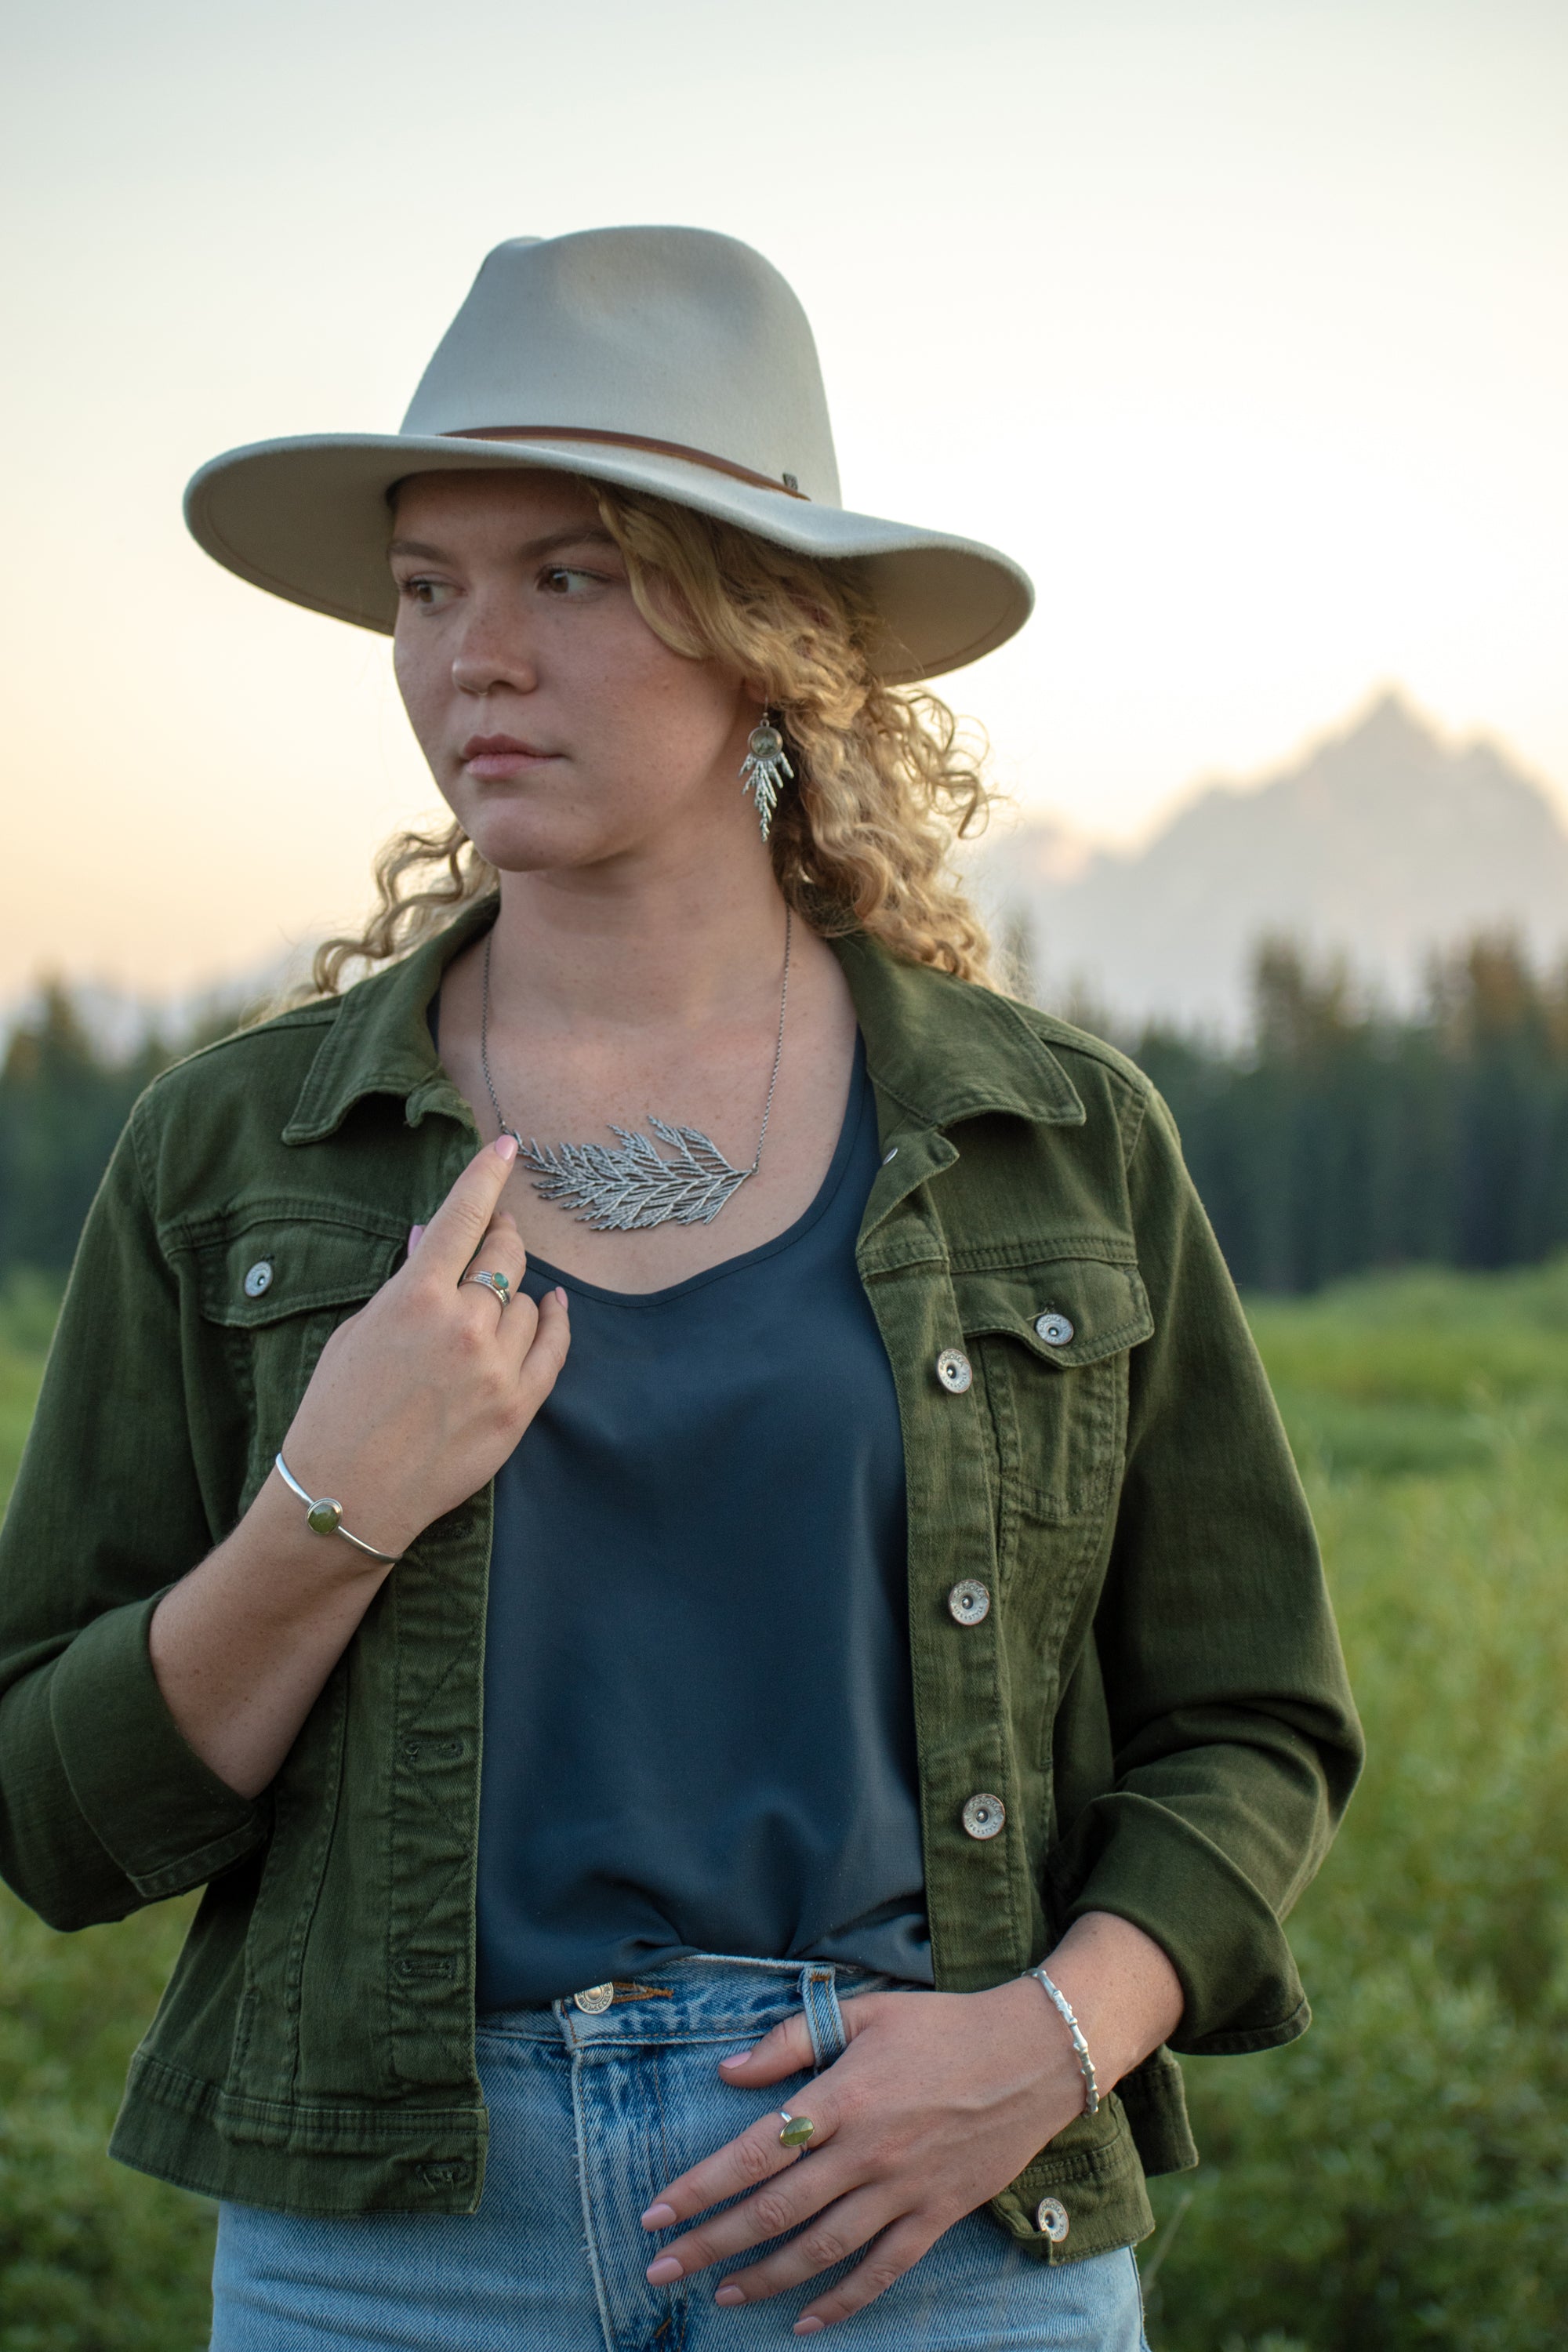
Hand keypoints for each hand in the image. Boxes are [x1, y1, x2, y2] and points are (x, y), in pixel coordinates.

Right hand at [278, 1134, 569, 1557]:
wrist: (346, 1497)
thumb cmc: (335, 1411)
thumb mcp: (357, 1332)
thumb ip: (404, 1285)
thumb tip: (430, 1239)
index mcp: (414, 1298)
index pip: (463, 1218)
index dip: (487, 1175)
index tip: (506, 1146)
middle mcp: (463, 1325)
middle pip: (506, 1256)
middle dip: (502, 1239)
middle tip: (495, 1237)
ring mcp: (496, 1368)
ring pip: (530, 1303)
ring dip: (515, 1295)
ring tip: (491, 1306)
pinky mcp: (518, 1407)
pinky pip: (555, 1348)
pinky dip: (556, 1322)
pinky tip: (553, 1308)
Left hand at [638, 1975, 1084, 2333]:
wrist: (1034, 2053)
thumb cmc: (941, 2026)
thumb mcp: (864, 2012)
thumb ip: (791, 2039)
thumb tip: (727, 2070)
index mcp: (844, 2096)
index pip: (756, 2151)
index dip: (701, 2187)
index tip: (656, 2213)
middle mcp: (867, 2151)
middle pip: (775, 2210)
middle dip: (712, 2244)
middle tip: (662, 2270)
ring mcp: (903, 2189)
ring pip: (822, 2249)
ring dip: (765, 2278)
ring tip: (722, 2296)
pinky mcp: (937, 2214)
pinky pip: (883, 2270)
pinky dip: (843, 2302)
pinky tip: (806, 2322)